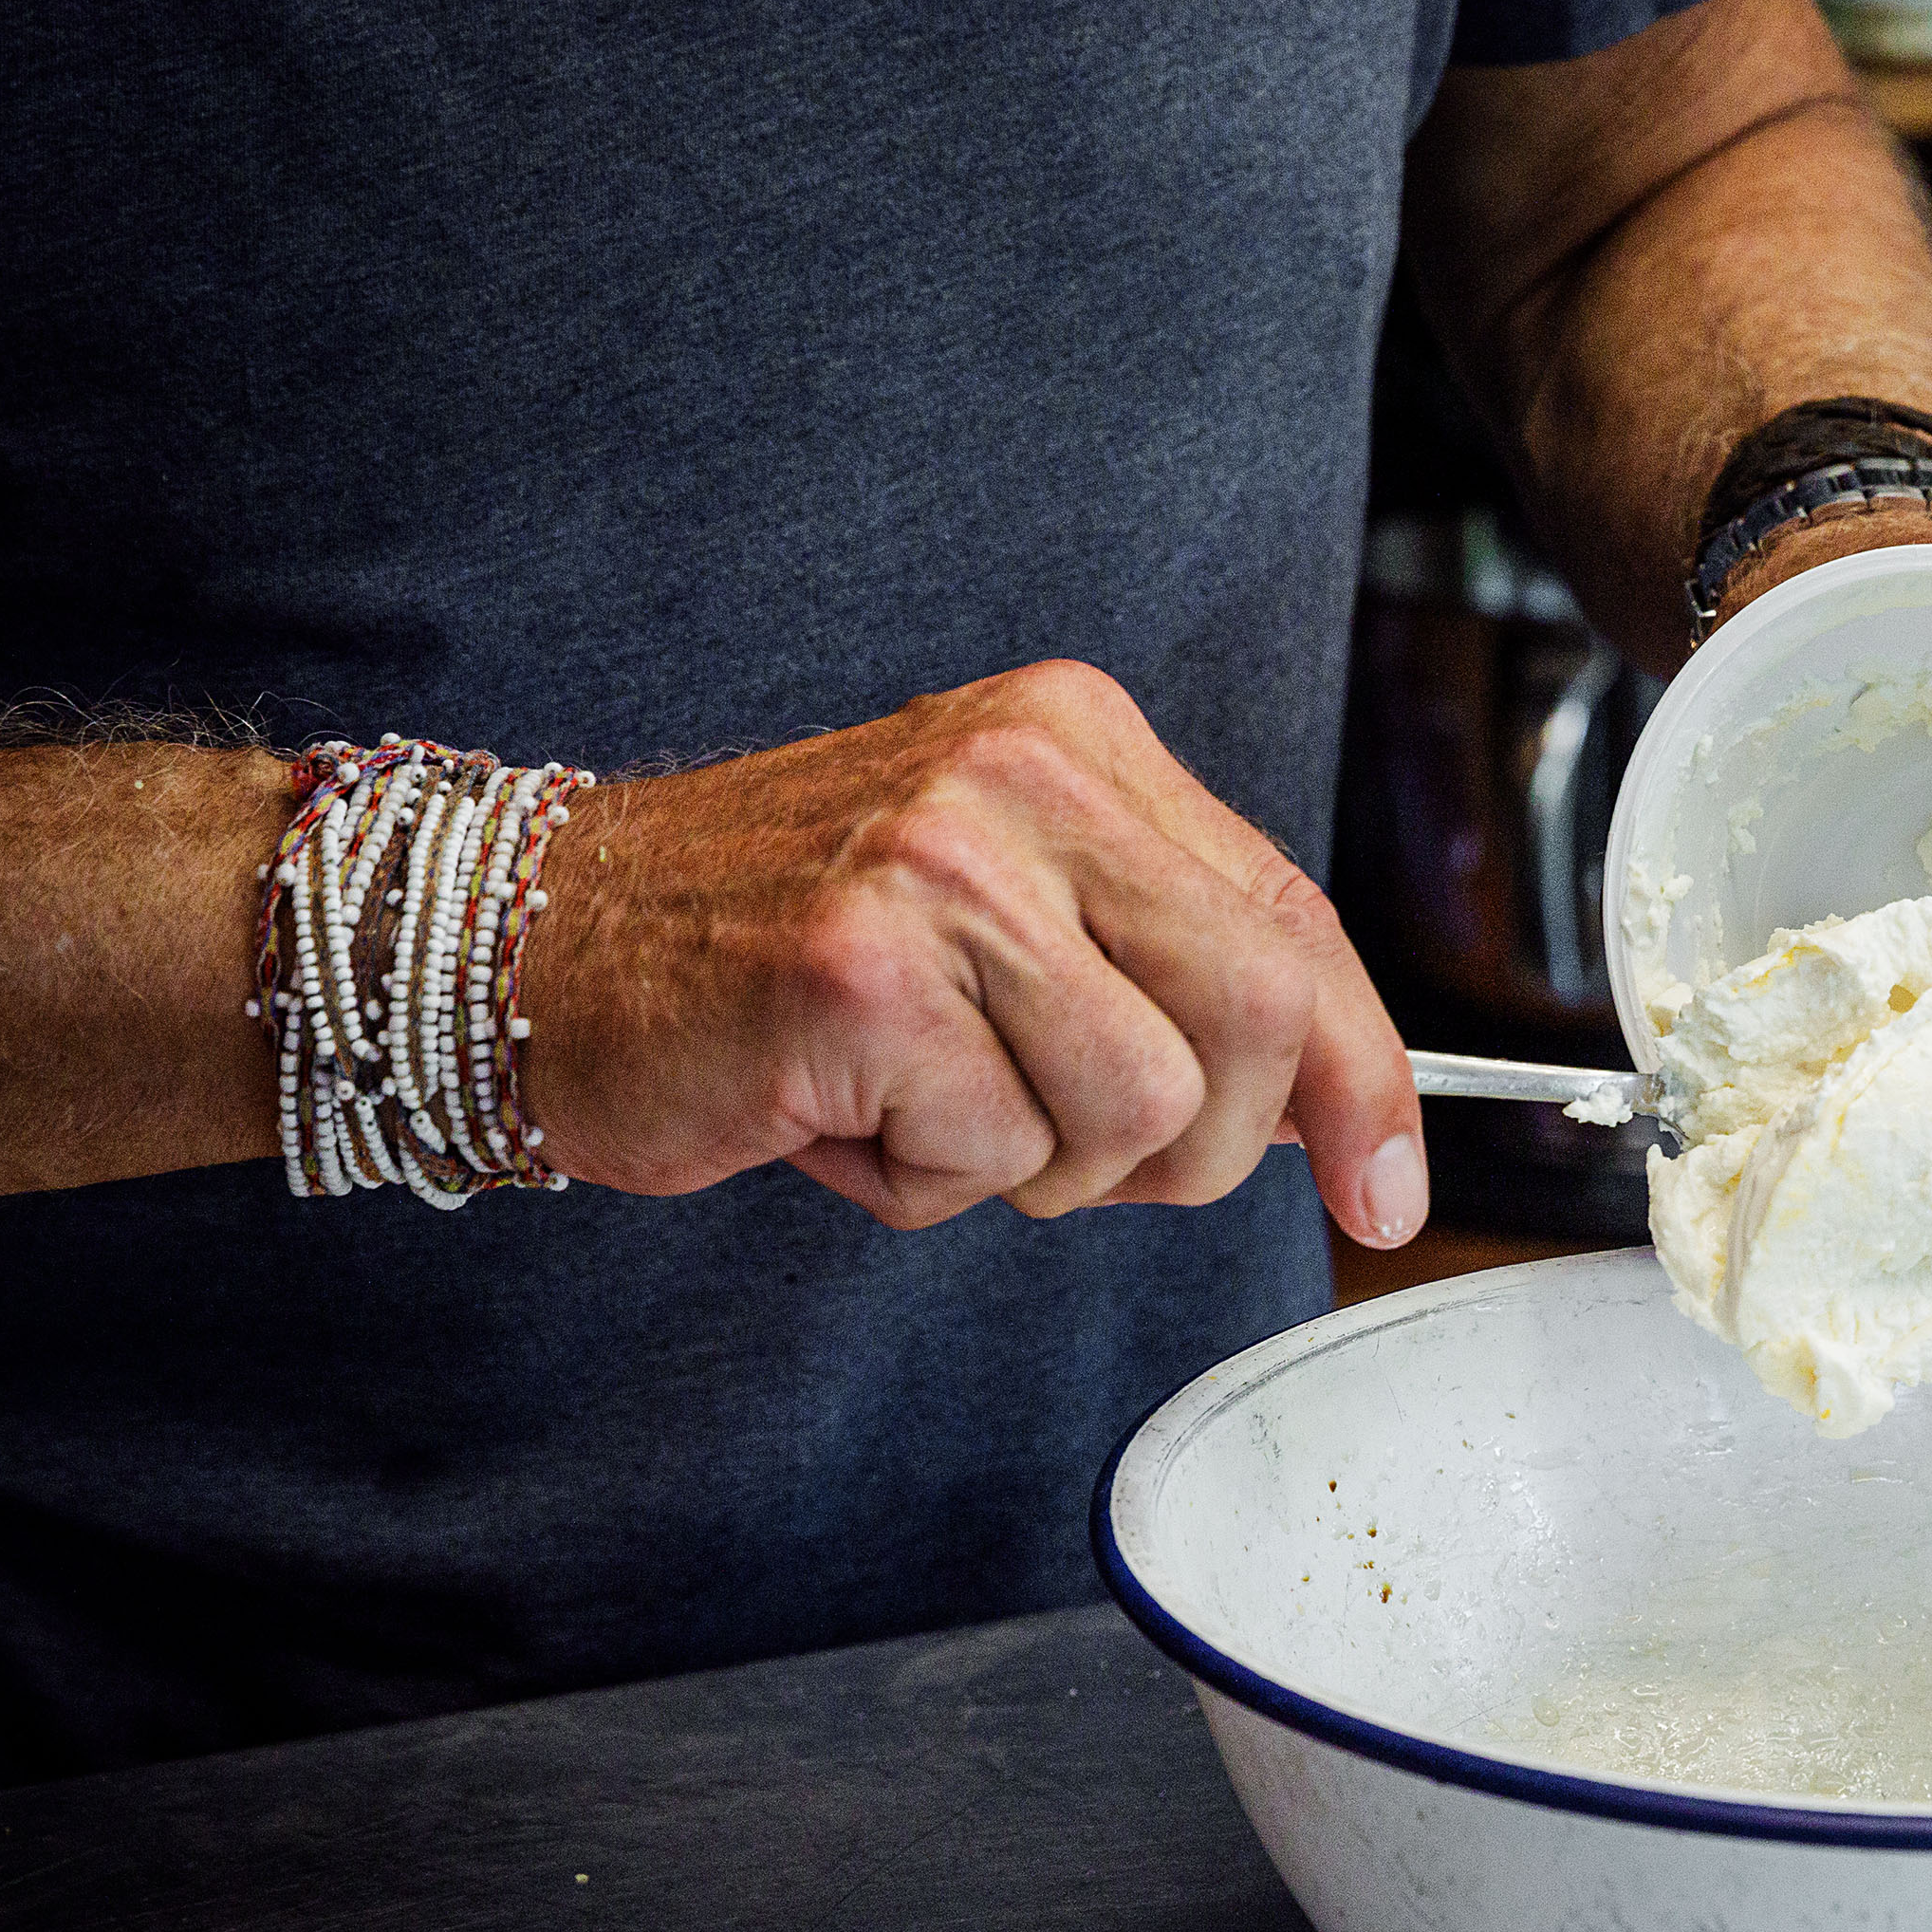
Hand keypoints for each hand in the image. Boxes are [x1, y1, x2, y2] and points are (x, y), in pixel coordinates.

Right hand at [524, 661, 1428, 1244]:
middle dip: (1192, 1147)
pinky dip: (921, 1181)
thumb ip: (1168, 975)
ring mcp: (943, 863)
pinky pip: (991, 1154)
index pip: (1295, 922)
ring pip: (1138, 1112)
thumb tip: (1342, 1112)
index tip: (1387, 1188)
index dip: (1364, 1076)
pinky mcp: (861, 971)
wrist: (544, 940)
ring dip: (1033, 1166)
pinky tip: (839, 1111)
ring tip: (920, 1101)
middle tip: (1059, 1144)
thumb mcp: (1013, 915)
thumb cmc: (793, 955)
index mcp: (1084, 742)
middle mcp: (1027, 774)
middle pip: (1256, 1019)